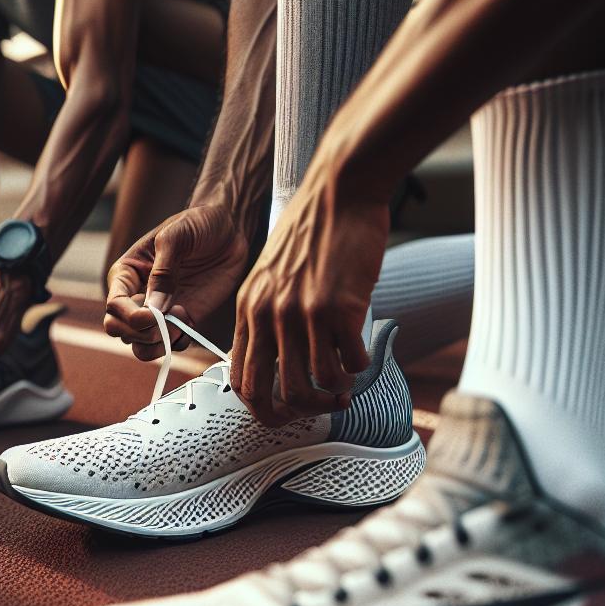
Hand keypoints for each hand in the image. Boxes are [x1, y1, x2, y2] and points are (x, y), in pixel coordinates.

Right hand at [104, 203, 250, 360]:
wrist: (228, 230)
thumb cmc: (197, 224)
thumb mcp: (176, 236)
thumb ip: (163, 271)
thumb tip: (154, 308)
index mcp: (127, 273)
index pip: (114, 305)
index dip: (129, 316)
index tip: (152, 315)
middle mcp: (138, 296)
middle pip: (121, 330)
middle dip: (141, 332)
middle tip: (166, 319)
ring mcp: (159, 311)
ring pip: (141, 345)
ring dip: (158, 343)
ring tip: (179, 321)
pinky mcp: (182, 321)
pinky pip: (170, 345)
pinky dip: (178, 343)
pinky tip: (189, 320)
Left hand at [231, 179, 387, 424]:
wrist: (338, 192)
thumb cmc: (310, 231)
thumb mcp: (270, 274)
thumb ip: (268, 313)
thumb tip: (281, 360)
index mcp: (249, 309)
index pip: (242, 380)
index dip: (263, 407)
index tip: (285, 411)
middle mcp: (271, 315)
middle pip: (275, 393)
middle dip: (299, 412)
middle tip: (322, 406)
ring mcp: (303, 313)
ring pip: (316, 383)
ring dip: (335, 391)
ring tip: (346, 383)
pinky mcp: (340, 308)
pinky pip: (350, 361)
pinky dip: (359, 367)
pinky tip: (362, 353)